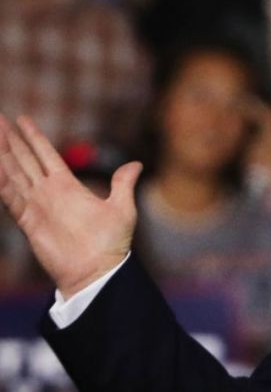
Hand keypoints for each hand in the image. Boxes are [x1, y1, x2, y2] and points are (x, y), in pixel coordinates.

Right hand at [0, 115, 140, 295]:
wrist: (97, 271)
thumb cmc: (112, 244)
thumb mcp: (122, 208)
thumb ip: (123, 184)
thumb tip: (136, 163)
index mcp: (68, 186)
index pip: (46, 155)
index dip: (34, 137)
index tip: (22, 119)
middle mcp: (49, 192)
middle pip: (25, 159)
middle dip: (11, 140)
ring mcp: (36, 205)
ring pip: (14, 173)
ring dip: (2, 155)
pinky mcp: (28, 221)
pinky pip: (10, 197)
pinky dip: (2, 182)